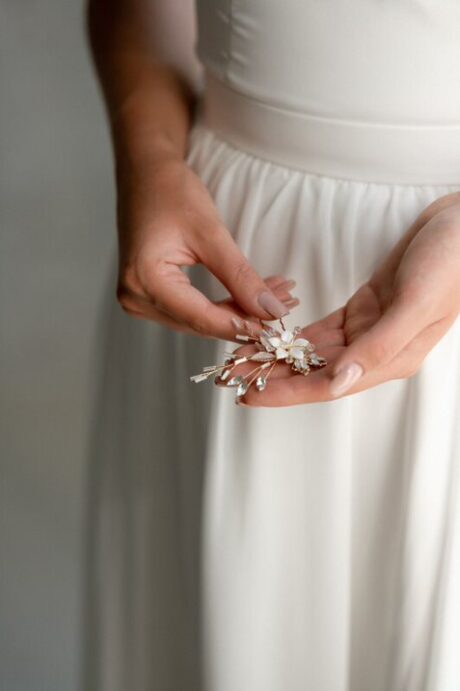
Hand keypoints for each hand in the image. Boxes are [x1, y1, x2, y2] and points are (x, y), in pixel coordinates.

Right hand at [115, 154, 297, 339]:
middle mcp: (136, 298)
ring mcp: (139, 300)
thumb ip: (241, 277)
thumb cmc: (171, 192)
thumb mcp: (211, 233)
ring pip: (199, 320)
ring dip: (239, 313)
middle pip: (201, 323)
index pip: (201, 319)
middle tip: (286, 304)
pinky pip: (191, 311)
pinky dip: (223, 306)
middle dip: (246, 318)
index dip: (243, 326)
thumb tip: (271, 310)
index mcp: (144, 282)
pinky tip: (250, 298)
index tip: (278, 324)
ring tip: (276, 297)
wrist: (145, 174)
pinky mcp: (149, 296)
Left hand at [227, 192, 459, 405]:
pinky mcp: (362, 310)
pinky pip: (321, 330)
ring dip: (278, 356)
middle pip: (314, 373)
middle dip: (272, 376)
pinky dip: (294, 334)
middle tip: (230, 377)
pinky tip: (269, 336)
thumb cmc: (450, 264)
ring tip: (241, 358)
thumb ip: (379, 346)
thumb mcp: (416, 303)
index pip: (328, 385)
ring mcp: (368, 332)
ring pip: (313, 353)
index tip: (250, 394)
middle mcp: (376, 353)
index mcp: (390, 360)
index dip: (286, 392)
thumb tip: (338, 383)